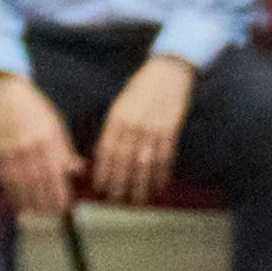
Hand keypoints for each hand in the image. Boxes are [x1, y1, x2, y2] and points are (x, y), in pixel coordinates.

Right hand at [0, 70, 79, 222]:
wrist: (7, 96)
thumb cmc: (36, 110)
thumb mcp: (57, 126)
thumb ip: (65, 151)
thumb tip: (78, 171)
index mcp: (47, 140)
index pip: (54, 174)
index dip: (58, 193)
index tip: (64, 207)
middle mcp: (28, 147)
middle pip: (37, 182)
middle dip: (45, 202)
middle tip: (51, 215)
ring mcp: (11, 151)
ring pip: (20, 184)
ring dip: (28, 202)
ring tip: (36, 214)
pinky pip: (5, 179)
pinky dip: (12, 193)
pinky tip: (18, 202)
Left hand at [91, 54, 193, 206]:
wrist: (169, 71)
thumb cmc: (142, 88)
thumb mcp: (121, 104)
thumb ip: (113, 127)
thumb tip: (103, 153)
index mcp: (117, 117)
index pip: (106, 151)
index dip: (103, 171)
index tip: (100, 188)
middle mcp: (133, 124)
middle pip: (124, 161)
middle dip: (119, 183)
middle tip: (117, 200)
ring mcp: (153, 128)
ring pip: (144, 163)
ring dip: (141, 184)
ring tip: (137, 199)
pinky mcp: (171, 129)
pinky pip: (165, 157)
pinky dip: (161, 173)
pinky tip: (159, 185)